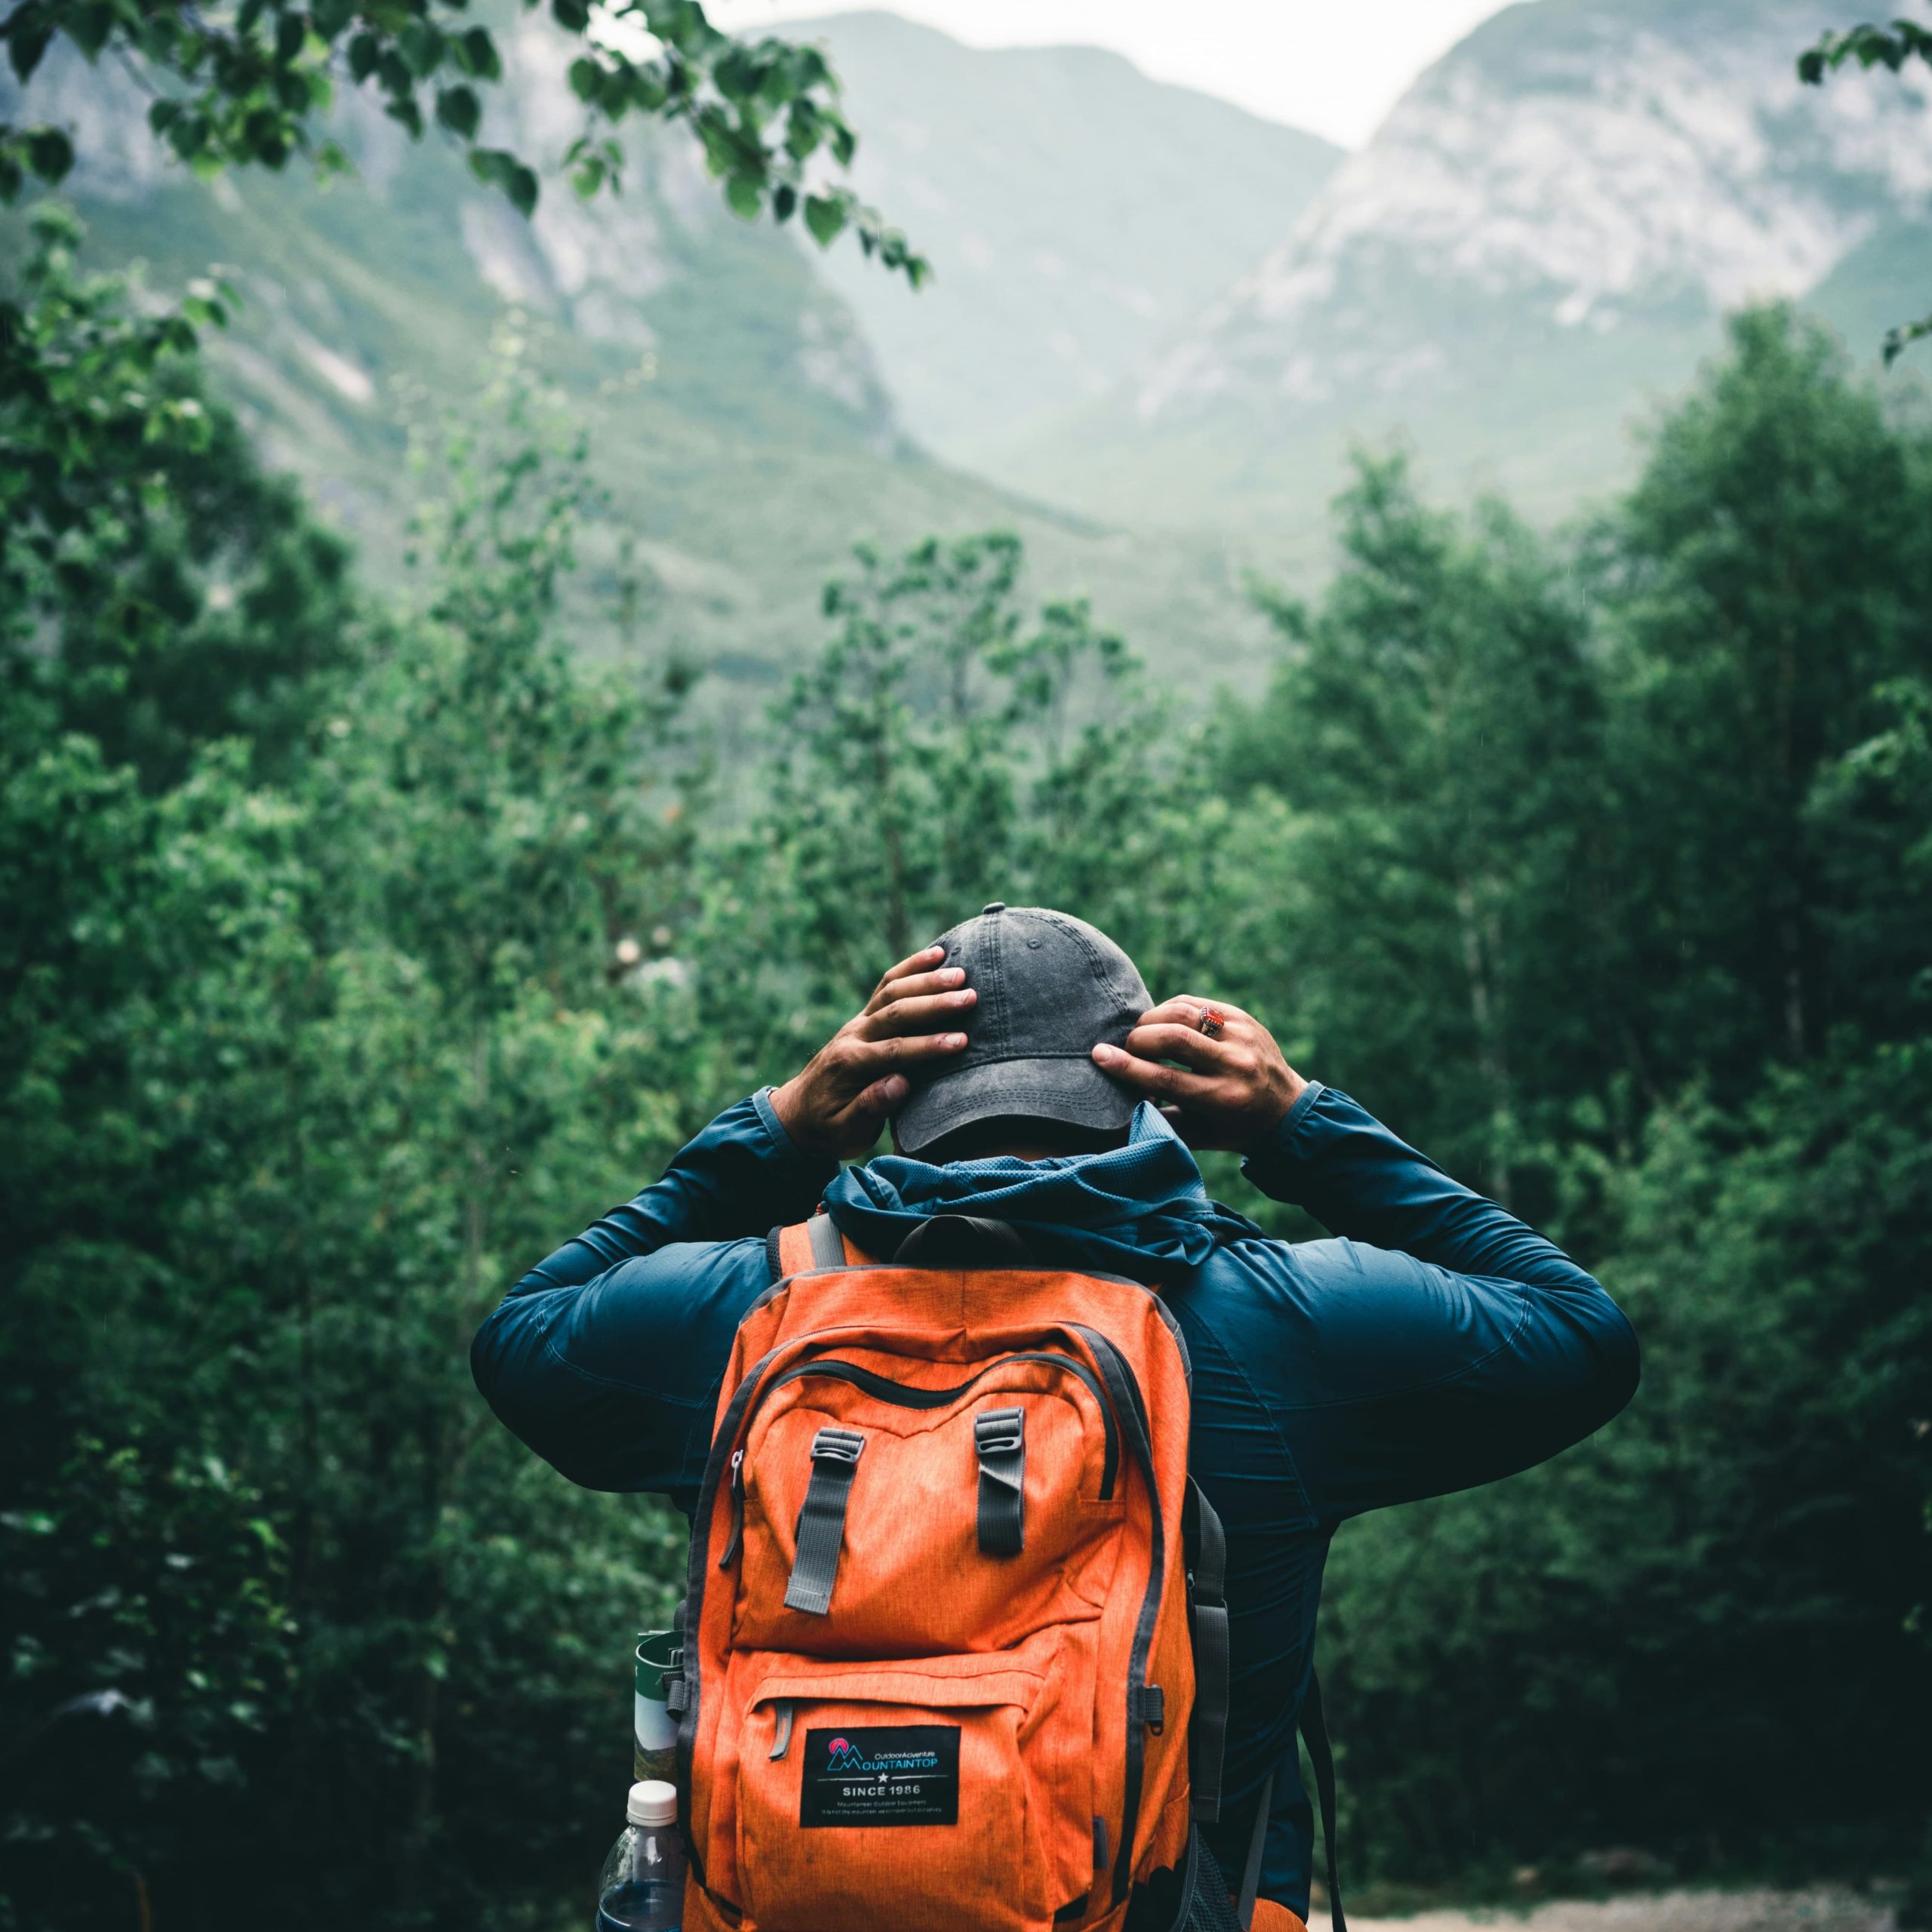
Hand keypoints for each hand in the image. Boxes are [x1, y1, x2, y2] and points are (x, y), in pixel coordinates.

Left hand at [771, 945, 975, 1160]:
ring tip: (961, 974)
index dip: (928, 1045)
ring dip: (926, 980)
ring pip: (892, 992)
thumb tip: (901, 1083)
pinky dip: (911, 967)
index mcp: (850, 1066)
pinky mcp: (864, 1017)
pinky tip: (937, 954)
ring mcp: (858, 1023)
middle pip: (895, 1013)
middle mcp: (853, 1037)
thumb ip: (870, 1108)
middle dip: (934, 1004)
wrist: (797, 1115)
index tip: (961, 1042)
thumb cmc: (827, 1129)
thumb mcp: (844, 1132)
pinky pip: (887, 985)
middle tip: (971, 997)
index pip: (893, 1051)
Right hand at [1091, 996, 1305, 1152]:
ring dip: (1153, 1019)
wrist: (1286, 1111)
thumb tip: (1115, 1107)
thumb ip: (1160, 1121)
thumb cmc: (1232, 1129)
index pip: (1167, 1079)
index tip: (1098, 1055)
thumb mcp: (1199, 1135)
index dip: (1127, 1067)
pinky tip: (1161, 1023)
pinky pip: (1197, 1003)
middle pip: (1175, 1038)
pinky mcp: (1244, 1017)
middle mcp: (1237, 1064)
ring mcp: (1244, 1035)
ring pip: (1185, 1012)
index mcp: (1225, 1099)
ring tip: (1141, 1034)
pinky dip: (1171, 1010)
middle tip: (1125, 1047)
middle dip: (1139, 1039)